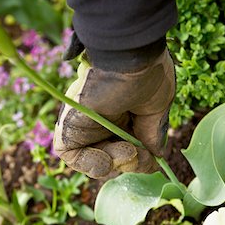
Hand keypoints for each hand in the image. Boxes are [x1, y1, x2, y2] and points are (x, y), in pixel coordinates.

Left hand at [54, 49, 174, 178]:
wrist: (130, 60)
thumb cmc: (147, 76)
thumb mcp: (155, 110)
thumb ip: (152, 135)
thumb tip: (156, 158)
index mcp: (123, 116)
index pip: (128, 149)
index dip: (139, 161)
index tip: (151, 160)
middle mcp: (103, 121)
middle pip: (113, 158)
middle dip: (130, 163)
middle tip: (139, 153)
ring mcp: (85, 125)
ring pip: (94, 160)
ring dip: (115, 163)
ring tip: (128, 150)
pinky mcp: (68, 127)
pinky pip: (71, 157)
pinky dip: (92, 164)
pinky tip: (108, 154)